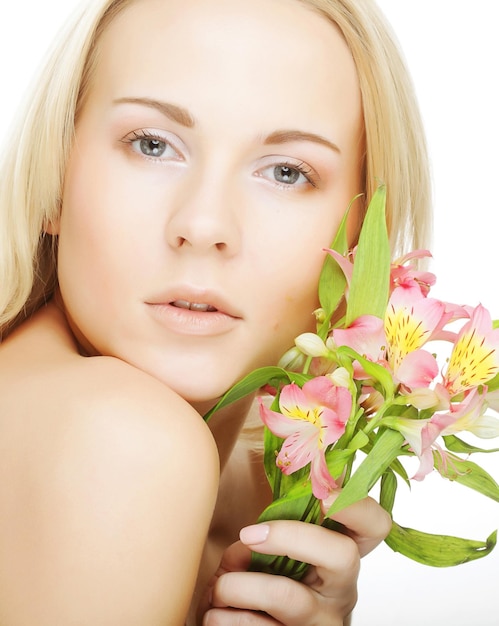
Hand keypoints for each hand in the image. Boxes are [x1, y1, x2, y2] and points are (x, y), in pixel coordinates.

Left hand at [200, 494, 391, 624]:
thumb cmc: (269, 580)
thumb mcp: (283, 550)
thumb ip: (278, 526)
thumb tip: (255, 531)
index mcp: (342, 554)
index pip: (374, 525)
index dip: (357, 506)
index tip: (324, 494)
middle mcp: (342, 590)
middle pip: (342, 555)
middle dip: (289, 537)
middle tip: (248, 534)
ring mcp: (323, 622)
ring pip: (289, 597)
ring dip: (240, 586)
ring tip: (218, 586)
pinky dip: (227, 618)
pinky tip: (216, 613)